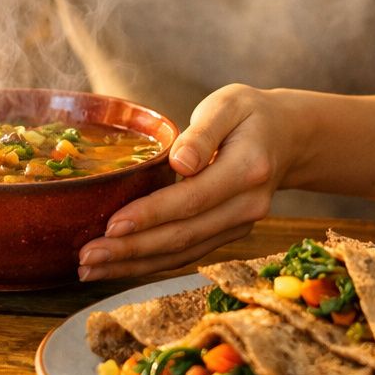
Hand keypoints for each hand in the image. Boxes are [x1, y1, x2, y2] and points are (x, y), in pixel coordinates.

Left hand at [76, 85, 300, 280]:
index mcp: (247, 170)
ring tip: (90, 269)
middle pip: (183, 236)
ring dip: (135, 265)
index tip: (111, 225)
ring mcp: (240, 225)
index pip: (192, 199)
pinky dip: (151, 263)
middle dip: (131, 250)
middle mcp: (247, 206)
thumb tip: (181, 163)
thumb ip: (204, 132)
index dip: (151, 215)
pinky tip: (118, 266)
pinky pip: (187, 253)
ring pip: (183, 253)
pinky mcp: (228, 234)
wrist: (288, 137)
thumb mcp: (229, 105)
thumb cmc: (250, 114)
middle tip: (86, 258)